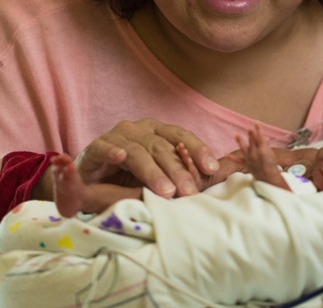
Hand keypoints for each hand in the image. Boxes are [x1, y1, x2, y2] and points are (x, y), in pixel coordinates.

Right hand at [73, 118, 219, 197]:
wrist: (92, 184)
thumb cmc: (131, 179)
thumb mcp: (163, 176)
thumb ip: (191, 172)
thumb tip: (230, 168)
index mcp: (157, 132)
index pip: (181, 136)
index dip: (198, 149)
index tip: (212, 168)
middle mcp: (138, 130)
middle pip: (161, 146)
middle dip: (177, 170)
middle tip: (189, 191)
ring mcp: (116, 137)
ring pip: (136, 151)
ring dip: (152, 171)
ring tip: (165, 191)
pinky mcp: (94, 148)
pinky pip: (103, 147)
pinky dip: (112, 151)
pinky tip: (120, 158)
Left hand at [235, 126, 288, 188]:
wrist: (268, 178)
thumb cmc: (271, 165)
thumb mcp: (271, 154)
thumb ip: (266, 145)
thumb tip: (264, 137)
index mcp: (263, 151)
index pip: (261, 138)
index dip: (259, 130)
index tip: (256, 123)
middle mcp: (256, 154)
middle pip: (253, 142)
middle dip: (251, 135)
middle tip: (249, 129)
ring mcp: (250, 159)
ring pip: (244, 149)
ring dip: (240, 142)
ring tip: (236, 135)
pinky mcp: (246, 164)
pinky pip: (238, 161)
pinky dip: (232, 158)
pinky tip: (226, 155)